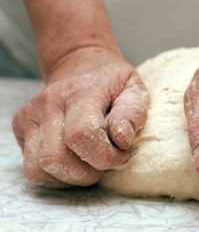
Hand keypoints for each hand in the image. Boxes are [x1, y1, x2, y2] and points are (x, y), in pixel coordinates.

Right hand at [12, 48, 147, 187]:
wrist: (81, 64)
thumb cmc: (111, 81)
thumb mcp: (134, 89)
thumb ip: (132, 113)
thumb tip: (121, 139)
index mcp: (80, 91)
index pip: (81, 135)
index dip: (105, 157)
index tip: (121, 154)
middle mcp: (49, 102)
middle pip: (57, 158)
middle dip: (88, 173)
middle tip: (105, 161)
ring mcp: (30, 114)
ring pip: (40, 169)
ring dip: (70, 177)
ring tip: (89, 162)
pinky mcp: (21, 126)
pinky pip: (33, 169)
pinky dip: (55, 175)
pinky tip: (73, 161)